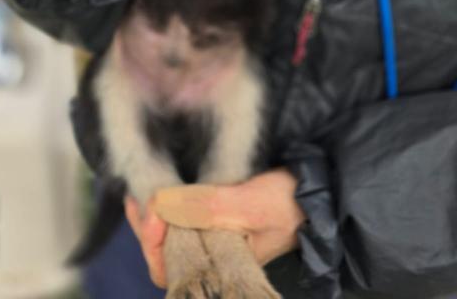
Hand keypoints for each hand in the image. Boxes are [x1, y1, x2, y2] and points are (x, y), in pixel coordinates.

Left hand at [125, 169, 305, 288]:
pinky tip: (160, 187)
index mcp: (221, 265)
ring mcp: (213, 239)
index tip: (150, 210)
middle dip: (144, 225)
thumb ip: (211, 206)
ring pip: (168, 236)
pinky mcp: (215, 219)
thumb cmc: (291, 203)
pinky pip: (180, 219)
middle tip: (138, 194)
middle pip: (161, 253)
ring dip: (152, 214)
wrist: (318, 193)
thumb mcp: (252, 203)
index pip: (168, 269)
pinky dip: (165, 204)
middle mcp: (213, 257)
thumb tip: (164, 202)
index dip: (152, 243)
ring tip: (143, 189)